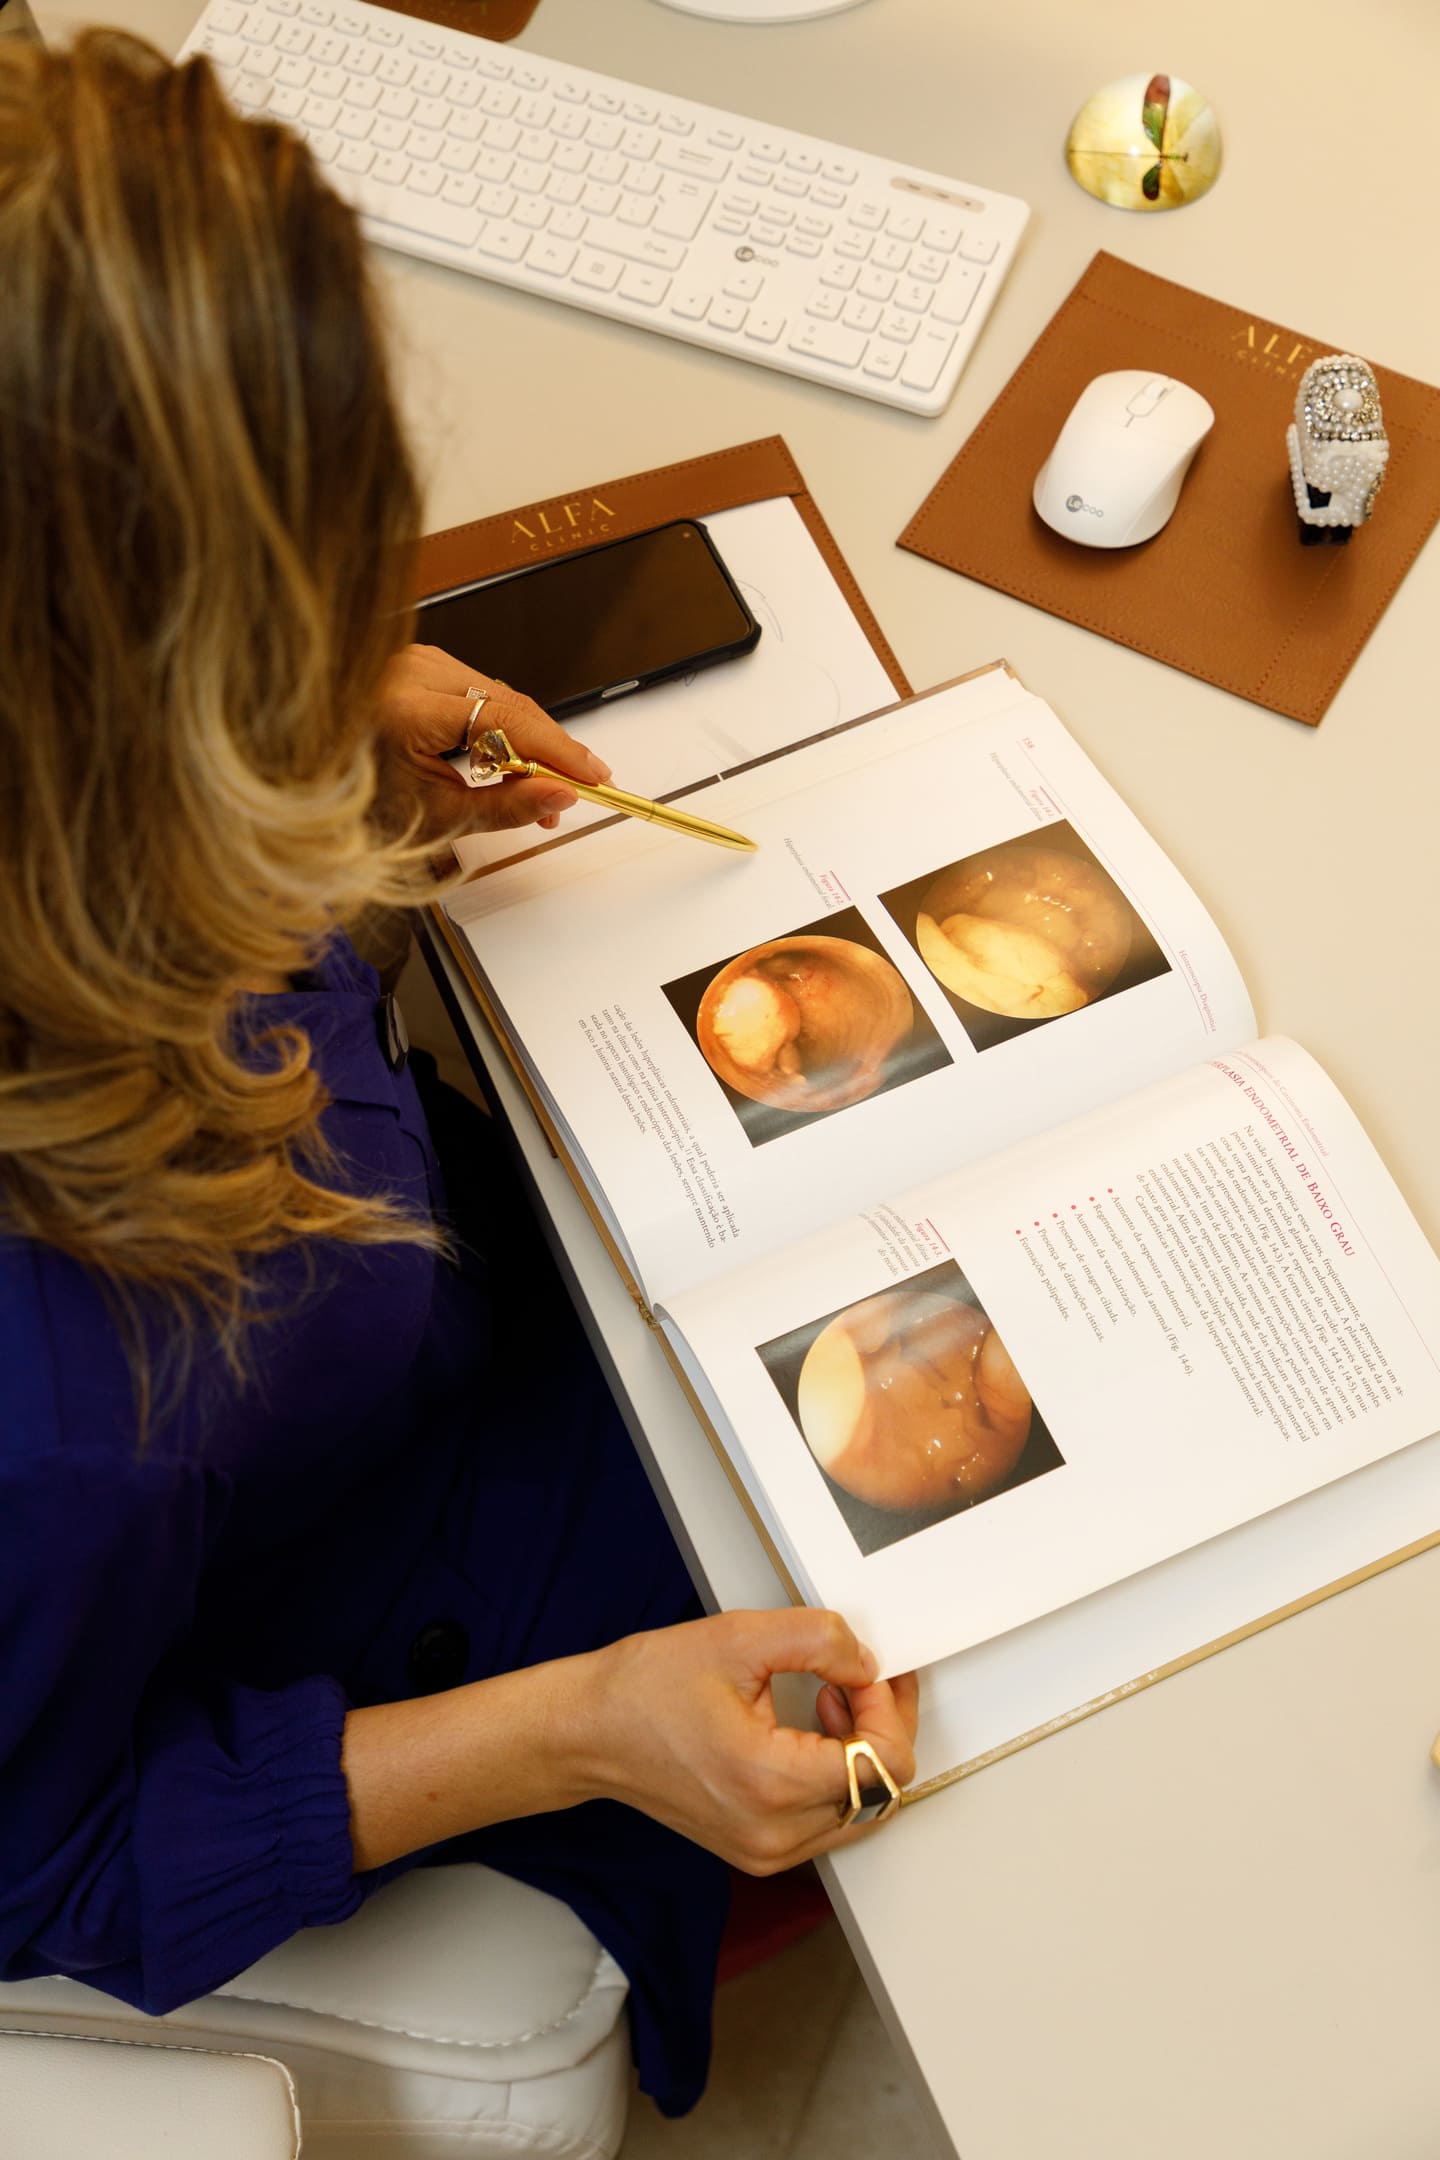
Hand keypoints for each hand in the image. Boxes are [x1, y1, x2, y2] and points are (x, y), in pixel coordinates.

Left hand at [374, 644, 611, 843]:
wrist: (314, 782)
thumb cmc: (358, 800)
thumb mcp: (437, 816)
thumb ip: (506, 808)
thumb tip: (561, 797)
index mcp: (407, 708)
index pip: (504, 720)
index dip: (557, 750)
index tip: (592, 777)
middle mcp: (413, 672)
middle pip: (510, 705)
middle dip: (551, 752)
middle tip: (582, 790)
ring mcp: (419, 663)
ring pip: (502, 698)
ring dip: (530, 744)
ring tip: (545, 791)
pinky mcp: (424, 666)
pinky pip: (483, 695)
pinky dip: (505, 729)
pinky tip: (516, 763)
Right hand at [582, 1608, 918, 1873]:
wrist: (590, 1733)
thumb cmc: (646, 1689)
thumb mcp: (737, 1638)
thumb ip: (818, 1641)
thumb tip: (867, 1662)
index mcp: (771, 1784)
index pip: (884, 1763)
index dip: (888, 1706)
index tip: (865, 1669)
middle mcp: (774, 1834)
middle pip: (883, 1790)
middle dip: (882, 1725)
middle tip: (856, 1676)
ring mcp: (767, 1851)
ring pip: (863, 1808)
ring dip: (862, 1750)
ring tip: (828, 1697)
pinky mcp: (759, 1850)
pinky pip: (830, 1818)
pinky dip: (837, 1773)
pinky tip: (810, 1729)